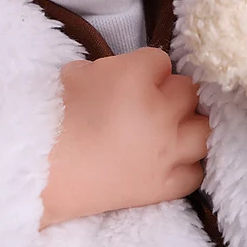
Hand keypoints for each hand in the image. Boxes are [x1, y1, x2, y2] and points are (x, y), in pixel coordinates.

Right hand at [39, 47, 209, 227]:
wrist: (42, 175)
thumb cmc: (54, 119)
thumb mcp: (77, 74)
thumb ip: (109, 67)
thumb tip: (126, 75)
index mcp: (135, 77)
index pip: (161, 60)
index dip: (146, 68)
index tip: (132, 78)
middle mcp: (160, 112)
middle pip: (188, 91)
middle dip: (170, 93)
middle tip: (149, 102)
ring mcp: (168, 151)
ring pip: (204, 128)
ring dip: (187, 125)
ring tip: (170, 129)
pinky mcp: (165, 186)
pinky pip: (196, 171)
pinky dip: (186, 163)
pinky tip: (170, 160)